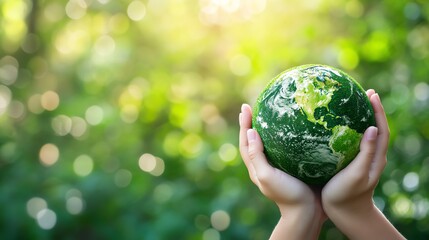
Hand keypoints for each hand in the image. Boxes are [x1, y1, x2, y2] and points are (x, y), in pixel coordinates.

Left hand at [239, 104, 325, 239]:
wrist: (308, 213)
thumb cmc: (287, 195)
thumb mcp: (268, 176)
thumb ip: (257, 156)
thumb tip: (250, 132)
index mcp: (256, 167)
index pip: (245, 142)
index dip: (244, 124)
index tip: (245, 107)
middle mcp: (265, 165)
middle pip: (255, 140)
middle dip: (252, 123)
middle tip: (254, 106)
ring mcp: (279, 166)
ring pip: (270, 143)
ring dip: (267, 128)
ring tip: (271, 112)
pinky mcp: (293, 166)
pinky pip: (285, 147)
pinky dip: (284, 136)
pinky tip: (294, 127)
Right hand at [322, 89, 404, 238]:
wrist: (345, 214)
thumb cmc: (348, 195)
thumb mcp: (357, 174)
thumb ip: (366, 153)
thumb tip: (373, 128)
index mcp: (375, 157)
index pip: (382, 129)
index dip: (378, 111)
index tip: (372, 94)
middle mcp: (371, 156)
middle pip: (375, 128)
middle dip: (371, 110)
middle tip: (363, 93)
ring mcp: (361, 160)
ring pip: (363, 134)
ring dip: (360, 118)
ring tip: (350, 104)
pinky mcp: (350, 164)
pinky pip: (351, 142)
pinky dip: (347, 130)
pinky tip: (333, 127)